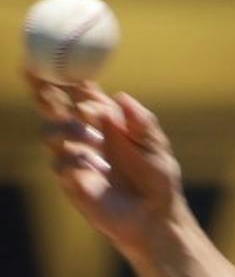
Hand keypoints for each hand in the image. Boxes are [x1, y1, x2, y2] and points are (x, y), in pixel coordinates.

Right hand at [25, 70, 186, 255]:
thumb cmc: (158, 181)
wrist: (154, 218)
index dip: (66, 75)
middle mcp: (85, 135)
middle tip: (33, 72)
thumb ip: (141, 122)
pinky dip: (74, 161)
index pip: (79, 93)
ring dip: (66, 130)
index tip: (56, 58)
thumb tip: (121, 96)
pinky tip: (91, 169)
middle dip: (41, 88)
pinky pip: (60, 163)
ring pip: (50, 131)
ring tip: (89, 138)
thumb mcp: (155, 147)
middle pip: (53, 106)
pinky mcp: (70, 180)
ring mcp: (74, 156)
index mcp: (106, 122)